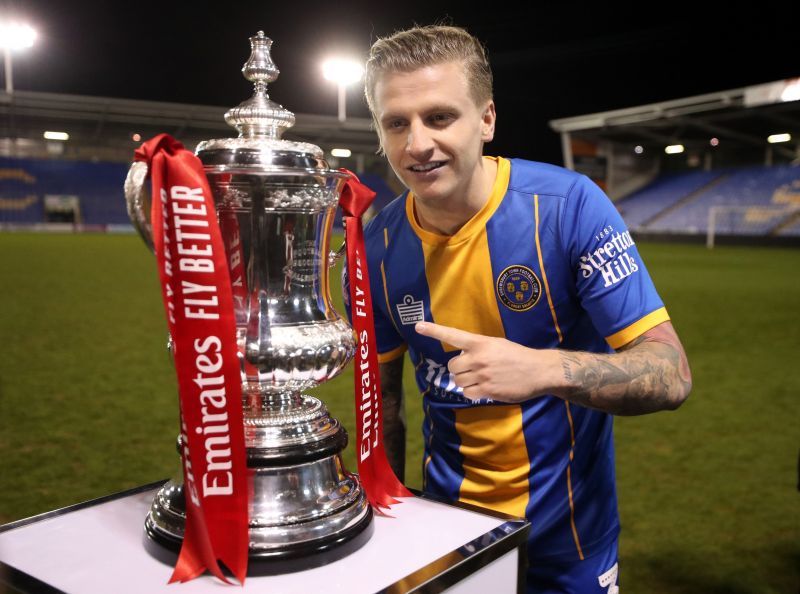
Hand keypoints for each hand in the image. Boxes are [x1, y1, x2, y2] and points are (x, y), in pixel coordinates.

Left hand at [415, 321, 559, 402]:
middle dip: (458, 370)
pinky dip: (472, 393)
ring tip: (481, 378)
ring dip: (465, 382)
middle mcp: (479, 358)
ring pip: (458, 382)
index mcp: (481, 343)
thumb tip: (461, 359)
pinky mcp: (487, 391)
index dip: (434, 331)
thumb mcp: (497, 344)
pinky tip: (484, 388)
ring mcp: (482, 375)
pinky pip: (467, 394)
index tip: (417, 326)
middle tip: (471, 369)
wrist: (539, 371)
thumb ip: (478, 349)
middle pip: (452, 367)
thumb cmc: (517, 356)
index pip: (453, 335)